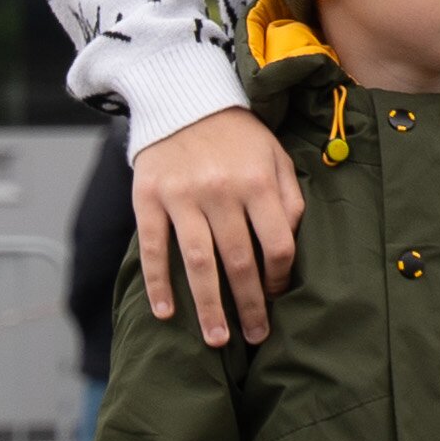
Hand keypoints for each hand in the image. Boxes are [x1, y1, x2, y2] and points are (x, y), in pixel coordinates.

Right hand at [134, 105, 310, 346]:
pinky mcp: (148, 198)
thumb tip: (291, 249)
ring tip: (217, 340)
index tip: (278, 296)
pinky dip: (158, 282)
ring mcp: (181, 196)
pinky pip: (153, 247)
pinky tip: (166, 313)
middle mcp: (221, 191)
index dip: (280, 276)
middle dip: (249, 305)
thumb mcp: (275, 157)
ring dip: (208, 305)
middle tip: (257, 337)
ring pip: (197, 262)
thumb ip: (289, 200)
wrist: (183, 100)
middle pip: (239, 260)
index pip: (277, 243)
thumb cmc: (238, 137)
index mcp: (258, 182)